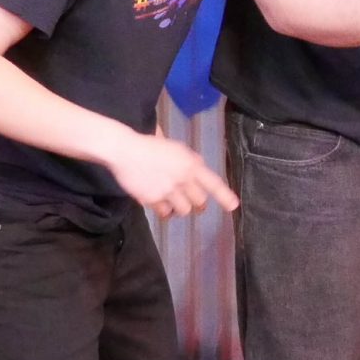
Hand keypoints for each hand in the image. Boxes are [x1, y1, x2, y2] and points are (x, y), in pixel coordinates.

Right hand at [102, 130, 239, 217]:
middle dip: (198, 204)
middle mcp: (183, 178)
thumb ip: (189, 160)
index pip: (213, 182)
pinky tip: (161, 205)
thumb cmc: (149, 145)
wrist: (125, 150)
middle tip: (195, 205)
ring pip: (184, 210)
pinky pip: (166, 213)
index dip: (224, 196)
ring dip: (181, 208)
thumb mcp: (175, 147)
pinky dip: (166, 212)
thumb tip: (199, 167)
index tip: (234, 206)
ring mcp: (168, 190)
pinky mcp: (153, 199)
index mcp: (190, 163)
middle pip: (200, 201)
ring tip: (174, 202)